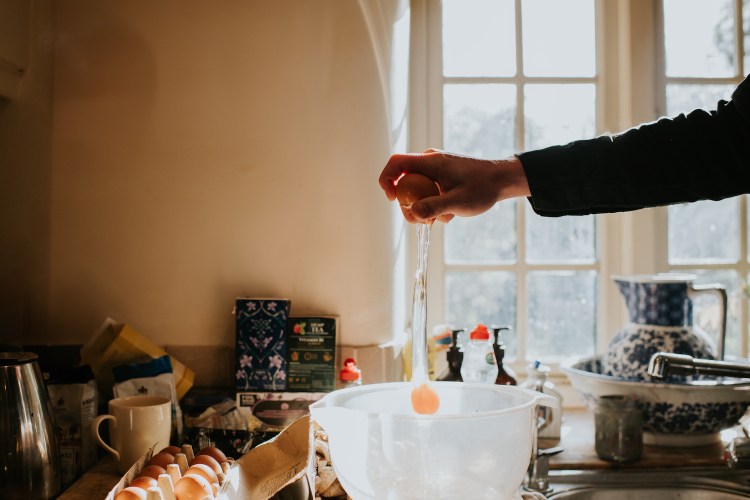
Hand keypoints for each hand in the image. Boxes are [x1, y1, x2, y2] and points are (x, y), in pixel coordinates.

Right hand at [379, 149, 529, 222]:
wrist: (502, 181)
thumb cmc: (483, 188)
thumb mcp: (459, 202)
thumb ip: (435, 207)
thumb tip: (412, 213)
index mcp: (430, 162)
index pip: (396, 163)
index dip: (386, 180)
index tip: (392, 200)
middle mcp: (429, 162)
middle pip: (403, 181)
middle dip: (407, 204)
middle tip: (419, 221)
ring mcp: (435, 170)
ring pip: (415, 189)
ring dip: (423, 207)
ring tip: (442, 218)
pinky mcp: (441, 177)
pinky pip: (426, 191)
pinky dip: (432, 205)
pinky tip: (449, 213)